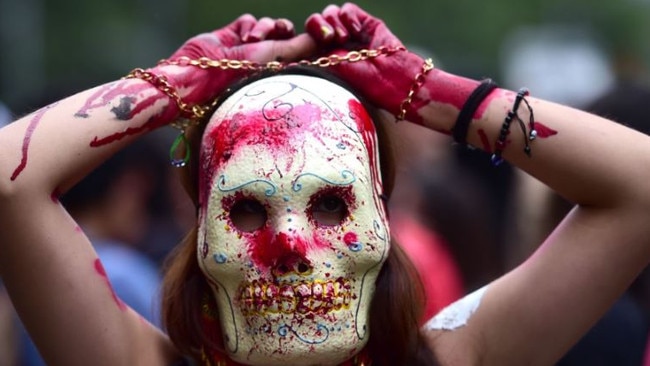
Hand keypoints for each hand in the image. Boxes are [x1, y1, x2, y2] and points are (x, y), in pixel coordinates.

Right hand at [156, 14, 315, 107]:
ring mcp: (251, 48)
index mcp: (283, 73)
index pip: (305, 52)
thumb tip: (326, 38)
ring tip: (251, 41)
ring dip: (264, 28)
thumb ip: (302, 46)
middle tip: (284, 32)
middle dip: (284, 31)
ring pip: (270, 24)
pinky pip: (250, 20)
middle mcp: (268, 62)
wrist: (201, 72)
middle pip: (288, 34)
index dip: (312, 39)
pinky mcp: (234, 36)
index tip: (320, 34)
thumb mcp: (278, 58)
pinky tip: (240, 38)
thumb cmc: (242, 73)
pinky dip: (248, 26)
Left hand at [305, 3, 426, 120]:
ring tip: (343, 38)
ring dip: (333, 23)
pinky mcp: (365, 23)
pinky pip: (347, 9)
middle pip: (315, 23)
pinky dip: (347, 17)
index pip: (305, 39)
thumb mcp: (330, 74)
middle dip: (318, 27)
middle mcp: (336, 44)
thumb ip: (310, 64)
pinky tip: (354, 31)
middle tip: (328, 39)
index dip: (303, 38)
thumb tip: (285, 65)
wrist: (392, 81)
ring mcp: (351, 32)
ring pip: (329, 14)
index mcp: (323, 57)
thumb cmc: (362, 86)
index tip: (308, 47)